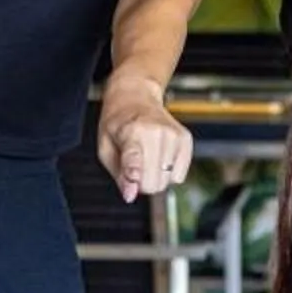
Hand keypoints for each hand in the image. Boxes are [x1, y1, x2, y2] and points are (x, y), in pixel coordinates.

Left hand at [96, 79, 193, 202]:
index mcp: (131, 132)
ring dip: (155, 177)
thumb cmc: (118, 124)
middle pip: (152, 182)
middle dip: (141, 184)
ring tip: (146, 157)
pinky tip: (159, 157)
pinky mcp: (186, 139)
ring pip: (167, 182)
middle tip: (133, 168)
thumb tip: (130, 195)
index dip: (134, 174)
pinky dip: (168, 173)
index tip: (133, 185)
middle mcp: (156, 132)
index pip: (134, 158)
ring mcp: (174, 135)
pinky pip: (179, 176)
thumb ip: (119, 174)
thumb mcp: (106, 148)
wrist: (136, 97)